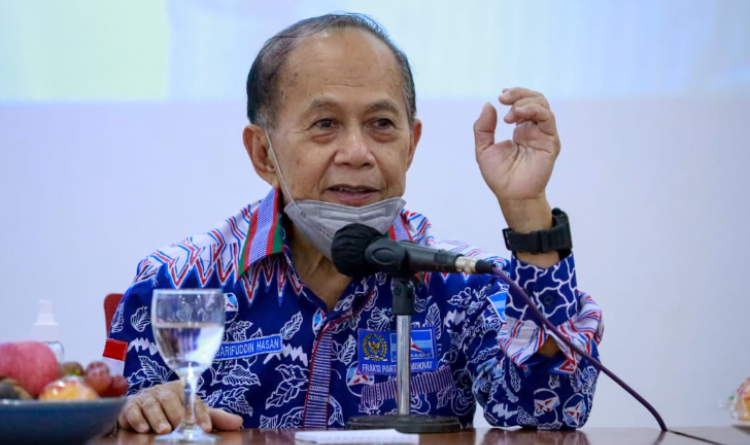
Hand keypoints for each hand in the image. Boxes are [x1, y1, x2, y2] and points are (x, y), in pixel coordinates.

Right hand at [118, 381, 243, 433]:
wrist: (140, 410)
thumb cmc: (172, 412)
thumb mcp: (193, 414)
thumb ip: (215, 418)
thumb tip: (239, 422)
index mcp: (181, 390)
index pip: (193, 399)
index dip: (200, 413)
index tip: (206, 428)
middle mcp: (163, 391)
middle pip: (170, 399)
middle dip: (177, 414)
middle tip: (180, 426)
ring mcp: (146, 398)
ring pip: (152, 404)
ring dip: (158, 417)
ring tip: (163, 430)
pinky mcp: (129, 407)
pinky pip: (132, 411)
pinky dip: (137, 419)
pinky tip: (142, 428)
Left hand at [473, 88, 559, 230]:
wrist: (511, 194)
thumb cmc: (499, 176)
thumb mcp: (484, 149)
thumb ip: (484, 128)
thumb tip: (488, 105)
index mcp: (521, 130)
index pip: (523, 104)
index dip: (514, 95)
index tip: (500, 97)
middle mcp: (534, 130)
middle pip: (535, 99)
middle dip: (519, 94)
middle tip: (503, 98)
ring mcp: (543, 135)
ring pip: (543, 105)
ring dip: (525, 102)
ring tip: (510, 113)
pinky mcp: (550, 142)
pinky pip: (548, 119)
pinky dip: (534, 111)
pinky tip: (518, 115)